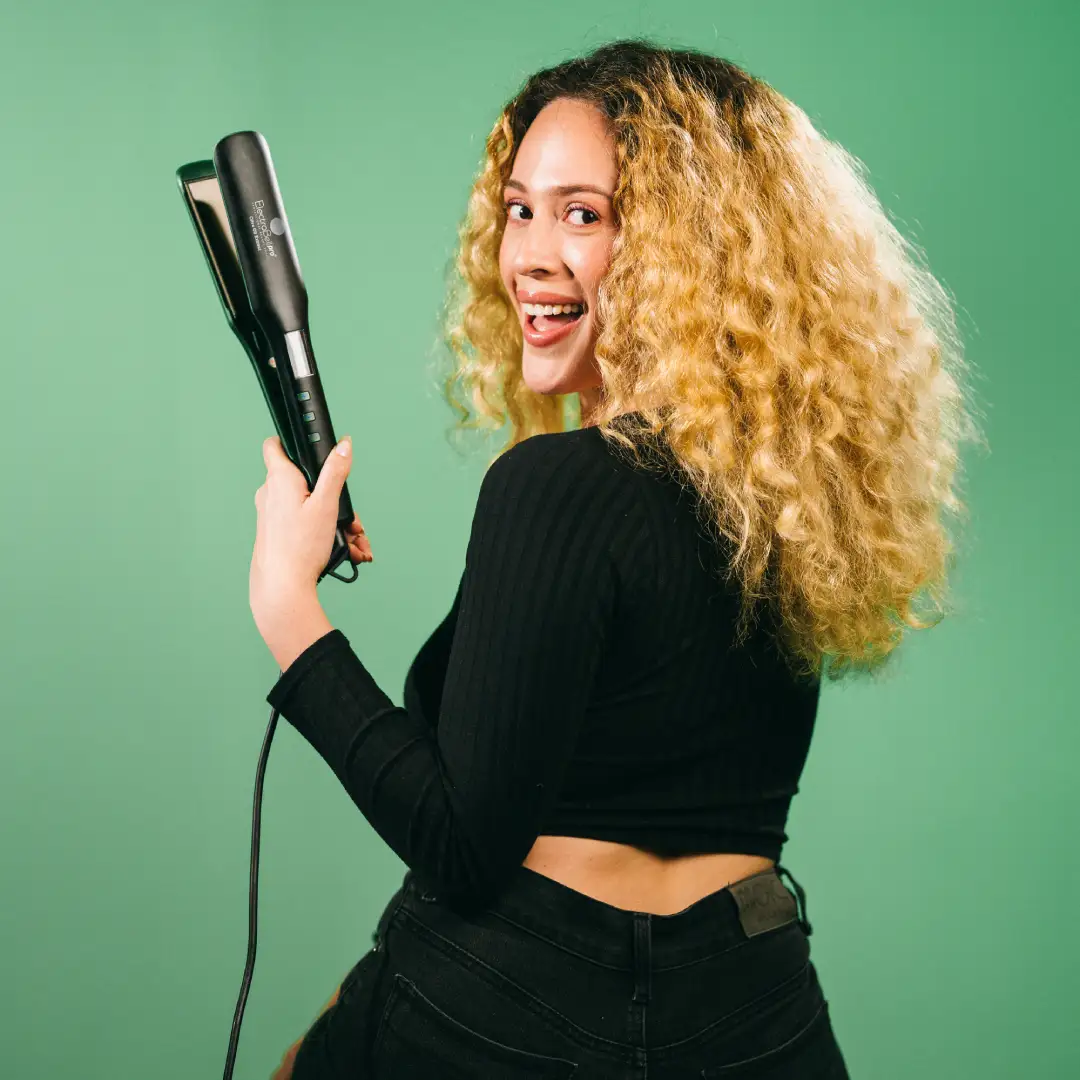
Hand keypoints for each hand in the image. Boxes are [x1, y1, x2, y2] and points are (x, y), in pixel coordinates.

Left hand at [250, 435, 371, 611]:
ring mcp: (271, 513)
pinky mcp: (275, 531)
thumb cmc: (300, 547)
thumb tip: (343, 445)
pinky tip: (342, 550)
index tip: (310, 447)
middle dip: (333, 496)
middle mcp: (271, 493)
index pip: (275, 445)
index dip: (292, 441)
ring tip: (351, 541)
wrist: (282, 587)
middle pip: (306, 481)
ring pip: (308, 505)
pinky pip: (303, 523)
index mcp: (280, 479)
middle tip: (350, 518)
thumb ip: (335, 471)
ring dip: (334, 520)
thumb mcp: (327, 505)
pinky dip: (323, 532)